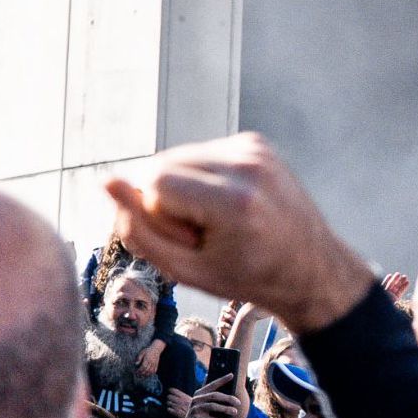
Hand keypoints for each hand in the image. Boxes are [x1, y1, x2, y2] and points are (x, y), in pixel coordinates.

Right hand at [103, 137, 371, 333]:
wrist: (311, 268)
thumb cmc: (246, 276)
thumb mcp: (184, 270)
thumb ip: (137, 229)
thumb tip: (107, 181)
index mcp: (235, 201)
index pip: (153, 182)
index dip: (158, 216)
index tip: (190, 242)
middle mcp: (248, 165)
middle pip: (161, 164)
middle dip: (164, 199)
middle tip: (200, 233)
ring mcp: (254, 148)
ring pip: (175, 156)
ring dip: (179, 187)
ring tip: (214, 218)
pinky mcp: (254, 141)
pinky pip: (198, 153)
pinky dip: (198, 177)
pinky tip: (223, 202)